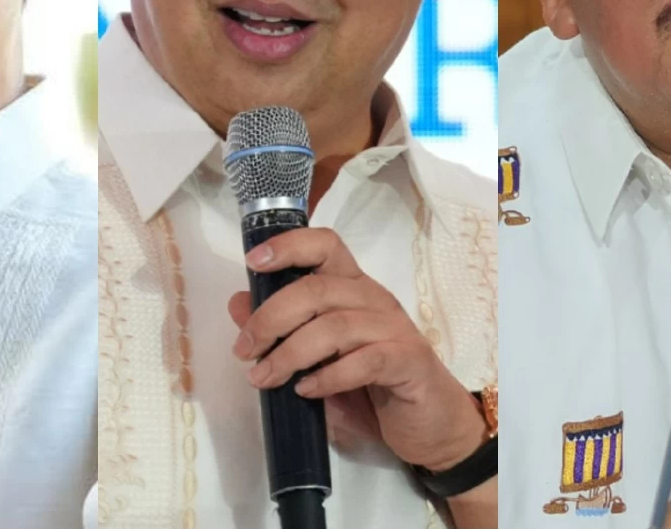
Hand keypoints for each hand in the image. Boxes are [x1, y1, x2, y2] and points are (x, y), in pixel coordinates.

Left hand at [227, 227, 486, 471]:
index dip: (289, 246)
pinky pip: (365, 360)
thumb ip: (281, 331)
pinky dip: (329, 376)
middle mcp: (374, 298)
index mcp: (352, 287)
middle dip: (273, 317)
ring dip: (291, 353)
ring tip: (265, 379)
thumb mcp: (316, 360)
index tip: (253, 262)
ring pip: (336, 325)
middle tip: (245, 350)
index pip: (325, 246)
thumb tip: (238, 303)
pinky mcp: (409, 361)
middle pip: (319, 287)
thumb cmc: (371, 387)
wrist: (432, 425)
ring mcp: (394, 328)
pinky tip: (307, 391)